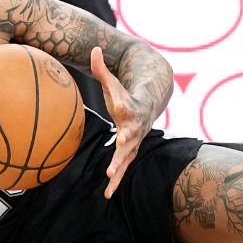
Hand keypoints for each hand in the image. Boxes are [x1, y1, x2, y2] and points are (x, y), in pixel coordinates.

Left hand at [90, 47, 153, 199]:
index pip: (125, 104)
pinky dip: (116, 181)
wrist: (148, 106)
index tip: (119, 106)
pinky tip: (106, 195)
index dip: (122, 104)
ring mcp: (133, 141)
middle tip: (121, 143)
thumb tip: (94, 48)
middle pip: (130, 134)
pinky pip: (122, 168)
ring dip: (119, 168)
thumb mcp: (113, 81)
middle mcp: (134, 126)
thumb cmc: (124, 93)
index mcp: (129, 107)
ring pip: (126, 157)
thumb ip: (102, 67)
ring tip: (109, 180)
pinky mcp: (129, 152)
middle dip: (126, 140)